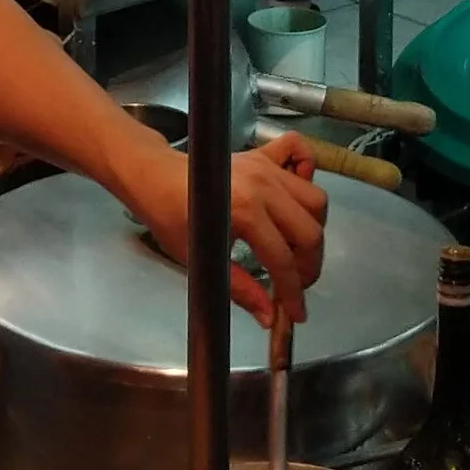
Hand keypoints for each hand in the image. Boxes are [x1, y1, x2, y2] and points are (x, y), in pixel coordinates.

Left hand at [120, 131, 328, 327]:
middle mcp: (263, 185)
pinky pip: (300, 152)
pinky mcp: (264, 154)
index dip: (293, 293)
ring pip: (315, 199)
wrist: (154, 176)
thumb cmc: (170, 216)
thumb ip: (240, 288)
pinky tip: (295, 197)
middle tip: (294, 284)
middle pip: (309, 232)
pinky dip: (308, 170)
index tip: (296, 314)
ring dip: (312, 229)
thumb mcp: (201, 259)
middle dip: (309, 267)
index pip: (283, 260)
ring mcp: (266, 166)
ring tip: (294, 249)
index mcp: (244, 211)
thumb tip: (269, 317)